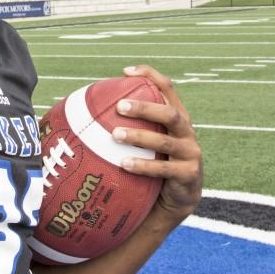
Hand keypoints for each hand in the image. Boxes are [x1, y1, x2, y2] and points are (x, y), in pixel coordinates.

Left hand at [113, 65, 202, 222]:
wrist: (174, 202)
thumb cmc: (152, 165)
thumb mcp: (145, 143)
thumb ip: (129, 125)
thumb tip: (83, 112)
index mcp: (177, 118)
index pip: (168, 89)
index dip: (150, 76)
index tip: (126, 72)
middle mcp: (187, 132)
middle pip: (170, 112)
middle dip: (145, 107)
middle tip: (120, 106)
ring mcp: (191, 153)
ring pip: (165, 140)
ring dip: (140, 136)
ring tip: (115, 135)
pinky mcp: (189, 175)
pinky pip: (164, 169)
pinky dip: (144, 165)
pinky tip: (124, 164)